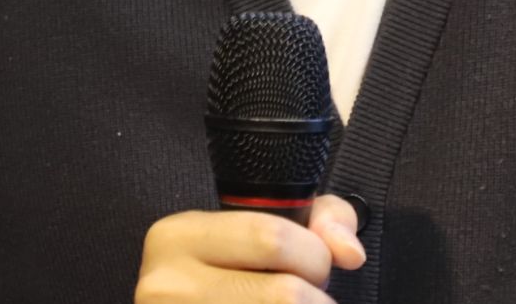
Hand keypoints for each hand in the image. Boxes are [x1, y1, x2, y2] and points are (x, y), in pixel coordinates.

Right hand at [135, 196, 365, 301]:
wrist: (191, 303)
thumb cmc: (232, 277)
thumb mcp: (262, 232)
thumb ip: (320, 220)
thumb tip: (349, 252)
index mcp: (178, 237)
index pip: (271, 237)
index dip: (313, 256)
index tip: (315, 268)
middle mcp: (166, 285)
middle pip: (283, 294)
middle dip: (314, 297)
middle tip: (309, 298)